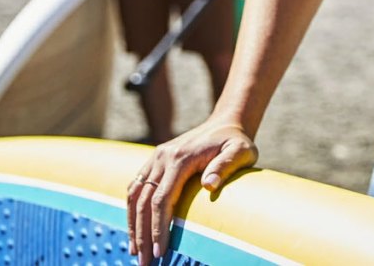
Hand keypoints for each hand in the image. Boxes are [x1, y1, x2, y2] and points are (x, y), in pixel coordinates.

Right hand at [126, 120, 257, 262]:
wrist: (226, 122)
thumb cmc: (236, 141)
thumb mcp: (241, 151)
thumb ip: (226, 165)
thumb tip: (210, 185)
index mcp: (180, 158)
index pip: (162, 199)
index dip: (158, 227)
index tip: (159, 252)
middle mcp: (162, 157)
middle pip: (143, 201)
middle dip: (141, 235)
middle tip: (144, 263)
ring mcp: (156, 158)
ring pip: (134, 195)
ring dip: (132, 225)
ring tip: (134, 251)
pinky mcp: (154, 161)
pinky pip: (136, 187)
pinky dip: (132, 209)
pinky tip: (135, 228)